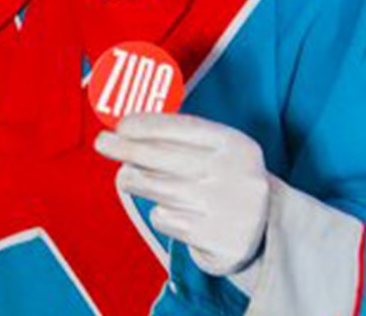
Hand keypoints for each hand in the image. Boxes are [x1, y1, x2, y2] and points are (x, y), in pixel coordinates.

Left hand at [96, 113, 269, 277]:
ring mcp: (230, 210)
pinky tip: (170, 210)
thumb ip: (178, 140)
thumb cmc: (221, 179)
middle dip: (127, 149)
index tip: (121, 124)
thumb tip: (124, 129)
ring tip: (126, 177)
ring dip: (135, 181)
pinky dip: (160, 213)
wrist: (263, 231)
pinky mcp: (219, 242)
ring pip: (160, 190)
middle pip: (168, 158)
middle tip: (102, 143)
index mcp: (237, 144)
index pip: (185, 127)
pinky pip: (167, 220)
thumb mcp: (214, 152)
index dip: (148, 124)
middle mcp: (237, 175)